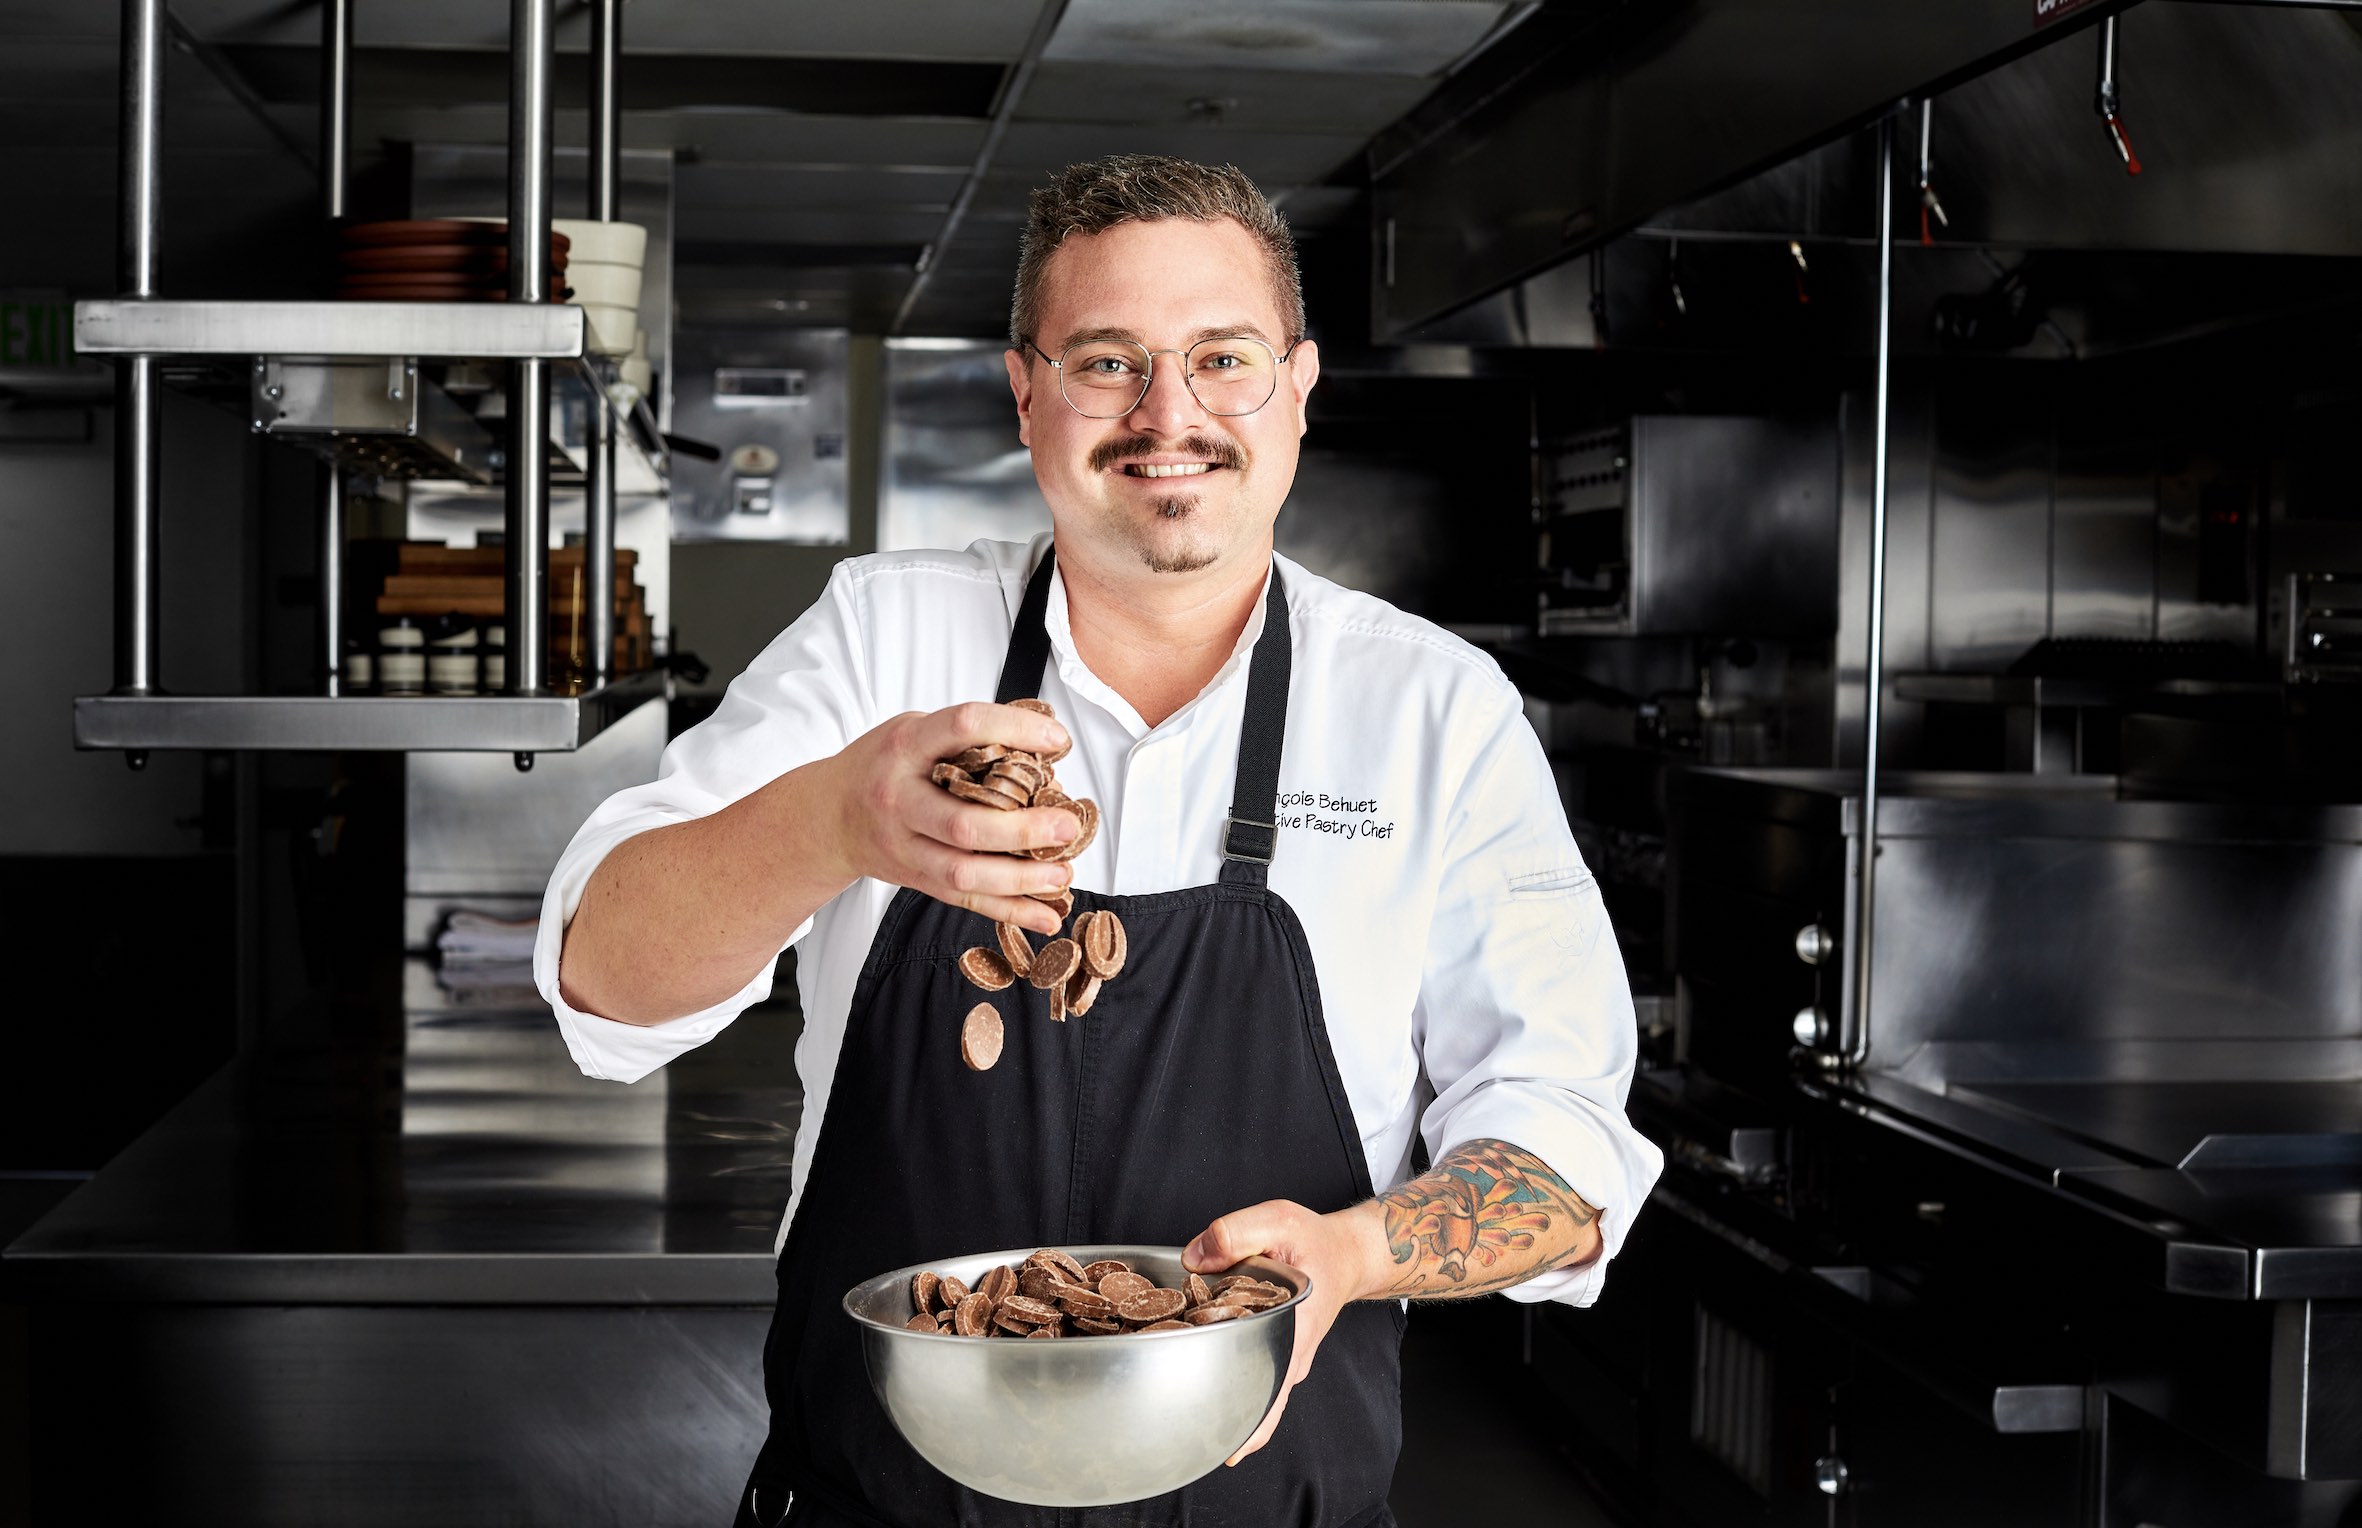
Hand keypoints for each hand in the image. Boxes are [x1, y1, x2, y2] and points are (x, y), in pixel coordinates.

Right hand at [808, 702, 1079, 934]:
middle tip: (1067, 825)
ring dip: (1021, 879)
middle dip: (1023, 829)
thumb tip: (1042, 746)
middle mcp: (900, 799)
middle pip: (963, 823)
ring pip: (963, 873)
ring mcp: (905, 846)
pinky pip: (965, 900)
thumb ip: (967, 736)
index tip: (1057, 741)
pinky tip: (1046, 914)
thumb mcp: (915, 729)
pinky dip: (1010, 911)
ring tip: (1063, 872)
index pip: (962, 728)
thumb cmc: (882, 764)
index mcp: (905, 747)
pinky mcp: (915, 879)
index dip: (1015, 730)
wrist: (828, 815)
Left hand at [1183, 1198, 1386, 1465]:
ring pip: (1259, 1403)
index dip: (1244, 1416)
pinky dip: (1233, 1396)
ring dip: (1229, 1416)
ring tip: (1188, 1431)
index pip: (1269, 1385)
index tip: (1221, 1439)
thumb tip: (1193, 1259)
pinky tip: (1203, 1403)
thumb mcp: (1278, 1221)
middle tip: (1187, 1443)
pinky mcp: (1276, 1355)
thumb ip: (1235, 1234)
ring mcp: (1286, 1360)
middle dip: (1229, 1428)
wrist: (1346, 1253)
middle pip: (1260, 1407)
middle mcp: (1292, 1355)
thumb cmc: (1315, 1241)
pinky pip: (1256, 1387)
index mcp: (1295, 1328)